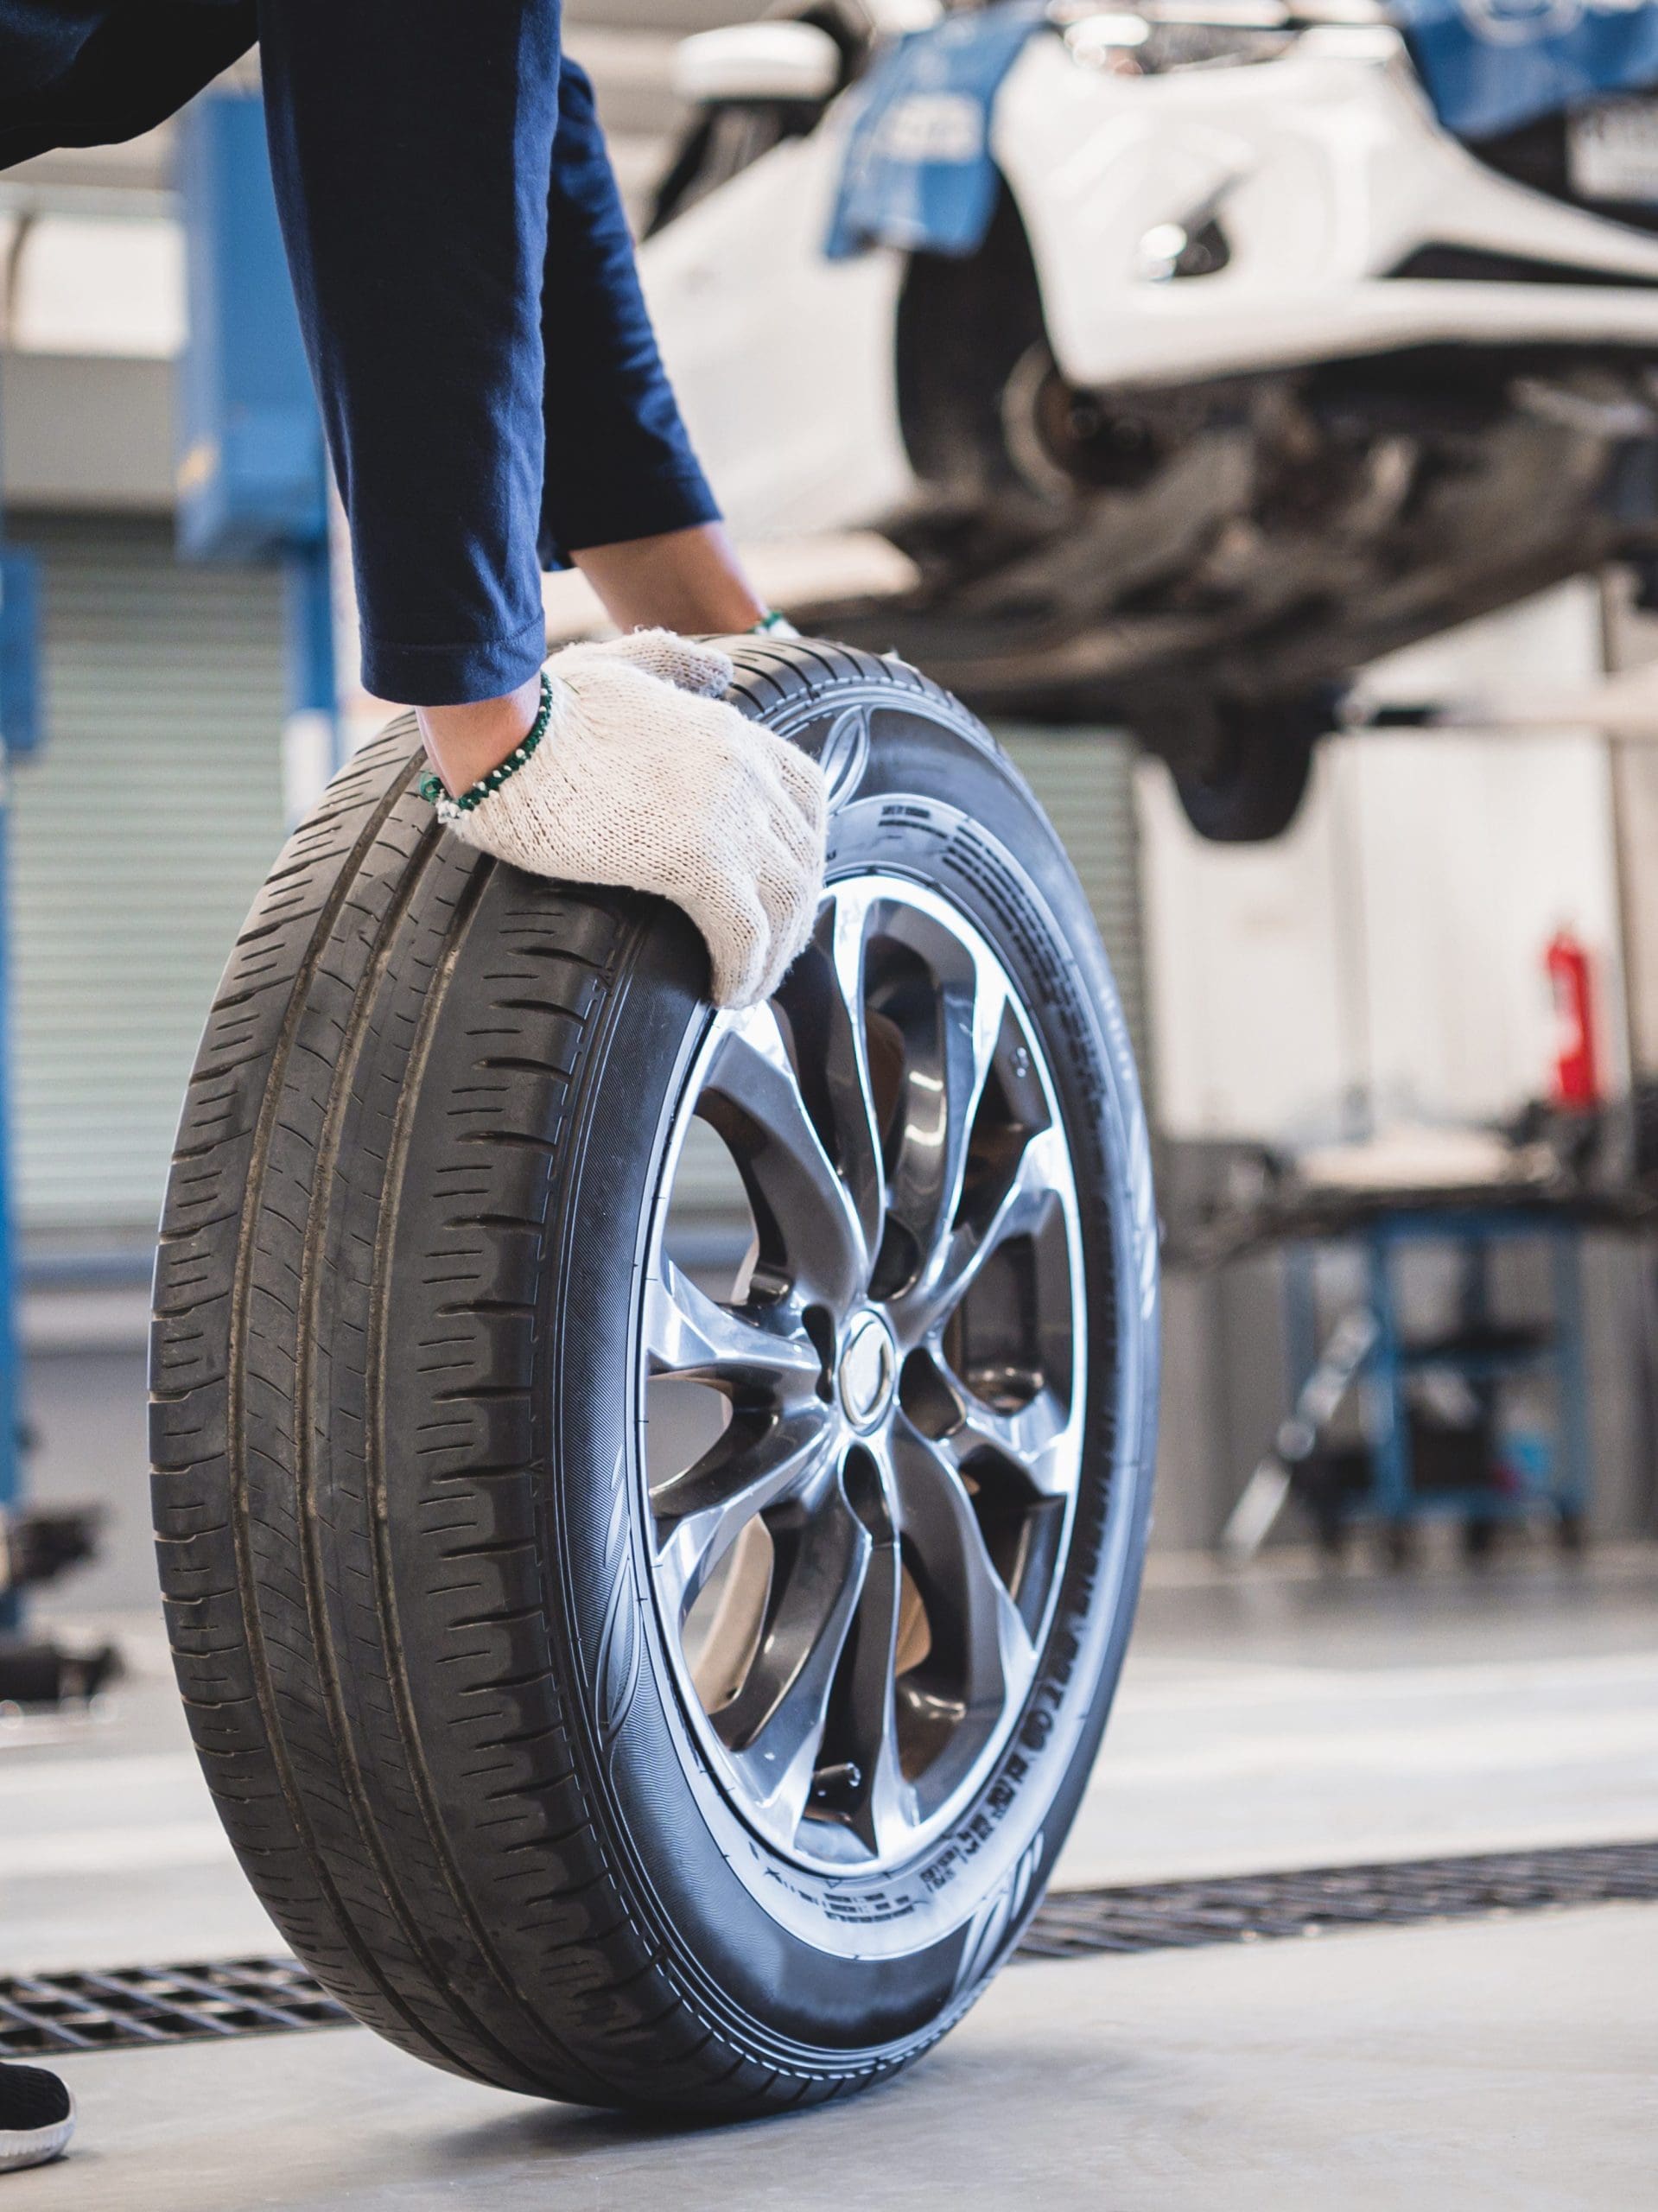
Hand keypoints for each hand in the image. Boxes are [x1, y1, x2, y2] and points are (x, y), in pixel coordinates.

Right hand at [441, 631, 827, 1009]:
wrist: (507, 736)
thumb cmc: (542, 707)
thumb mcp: (619, 663)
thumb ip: (674, 660)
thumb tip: (718, 669)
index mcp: (732, 730)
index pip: (806, 794)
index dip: (802, 848)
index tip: (782, 887)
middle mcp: (745, 771)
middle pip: (803, 857)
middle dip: (793, 915)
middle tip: (768, 956)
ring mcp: (729, 815)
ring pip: (786, 904)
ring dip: (773, 957)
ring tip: (746, 990)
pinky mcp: (698, 860)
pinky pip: (746, 935)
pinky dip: (744, 973)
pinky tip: (724, 995)